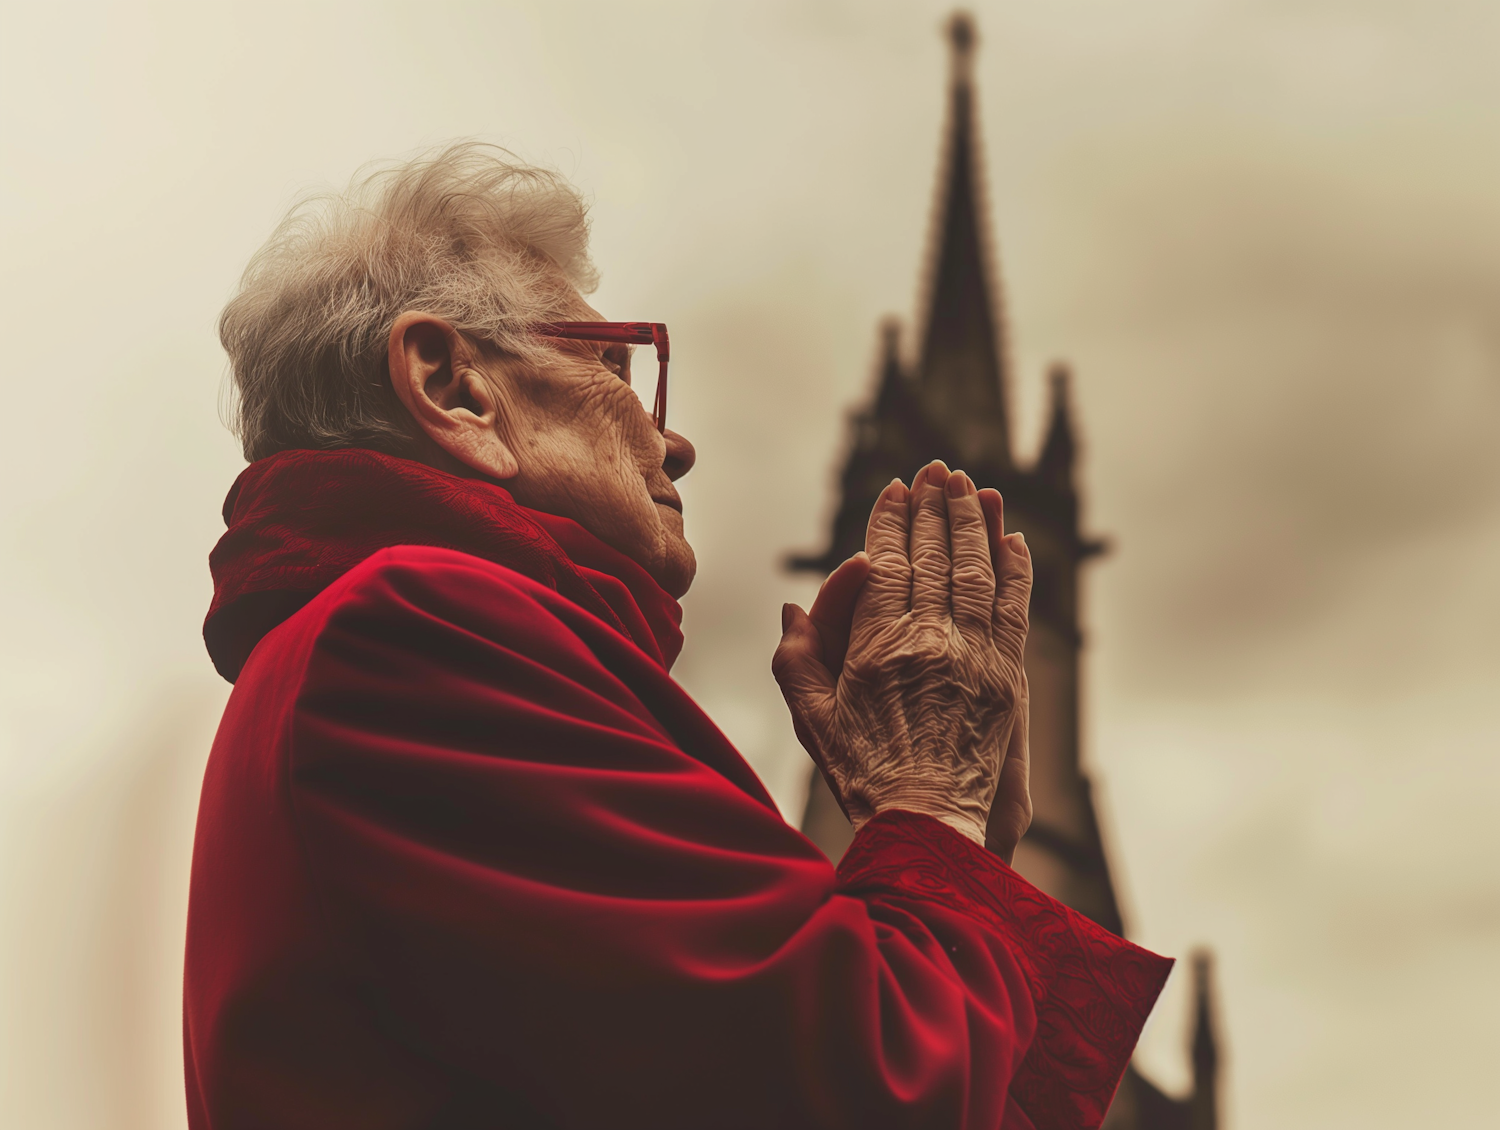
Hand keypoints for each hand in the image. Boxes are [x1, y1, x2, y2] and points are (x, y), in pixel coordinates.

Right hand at [773, 461, 1032, 856]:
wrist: (926, 825)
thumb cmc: (861, 773)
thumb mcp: (811, 718)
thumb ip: (797, 658)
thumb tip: (793, 606)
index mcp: (879, 646)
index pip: (887, 563)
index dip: (892, 521)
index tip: (897, 488)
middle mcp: (931, 642)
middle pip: (935, 556)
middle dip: (936, 507)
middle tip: (937, 470)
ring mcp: (976, 658)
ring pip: (977, 572)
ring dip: (975, 524)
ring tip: (971, 487)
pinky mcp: (1008, 678)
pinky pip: (1014, 609)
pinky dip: (1015, 570)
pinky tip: (1012, 539)